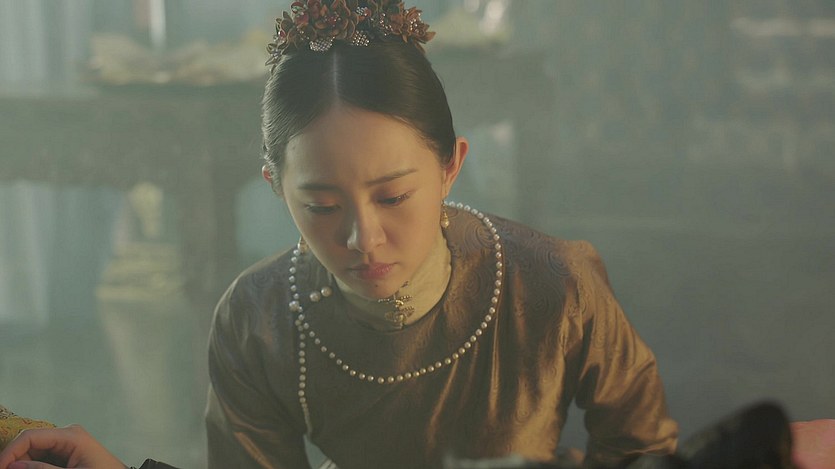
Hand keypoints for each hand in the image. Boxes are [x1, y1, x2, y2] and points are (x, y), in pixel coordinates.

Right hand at [0, 425, 126, 468]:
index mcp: (71, 435)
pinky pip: (42, 458)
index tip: (0, 468)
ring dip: (24, 465)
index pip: (30, 437)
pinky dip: (34, 467)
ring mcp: (67, 443)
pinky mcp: (66, 453)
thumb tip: (13, 466)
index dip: (10, 452)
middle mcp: (67, 435)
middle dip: (15, 461)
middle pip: (29, 444)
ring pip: (33, 453)